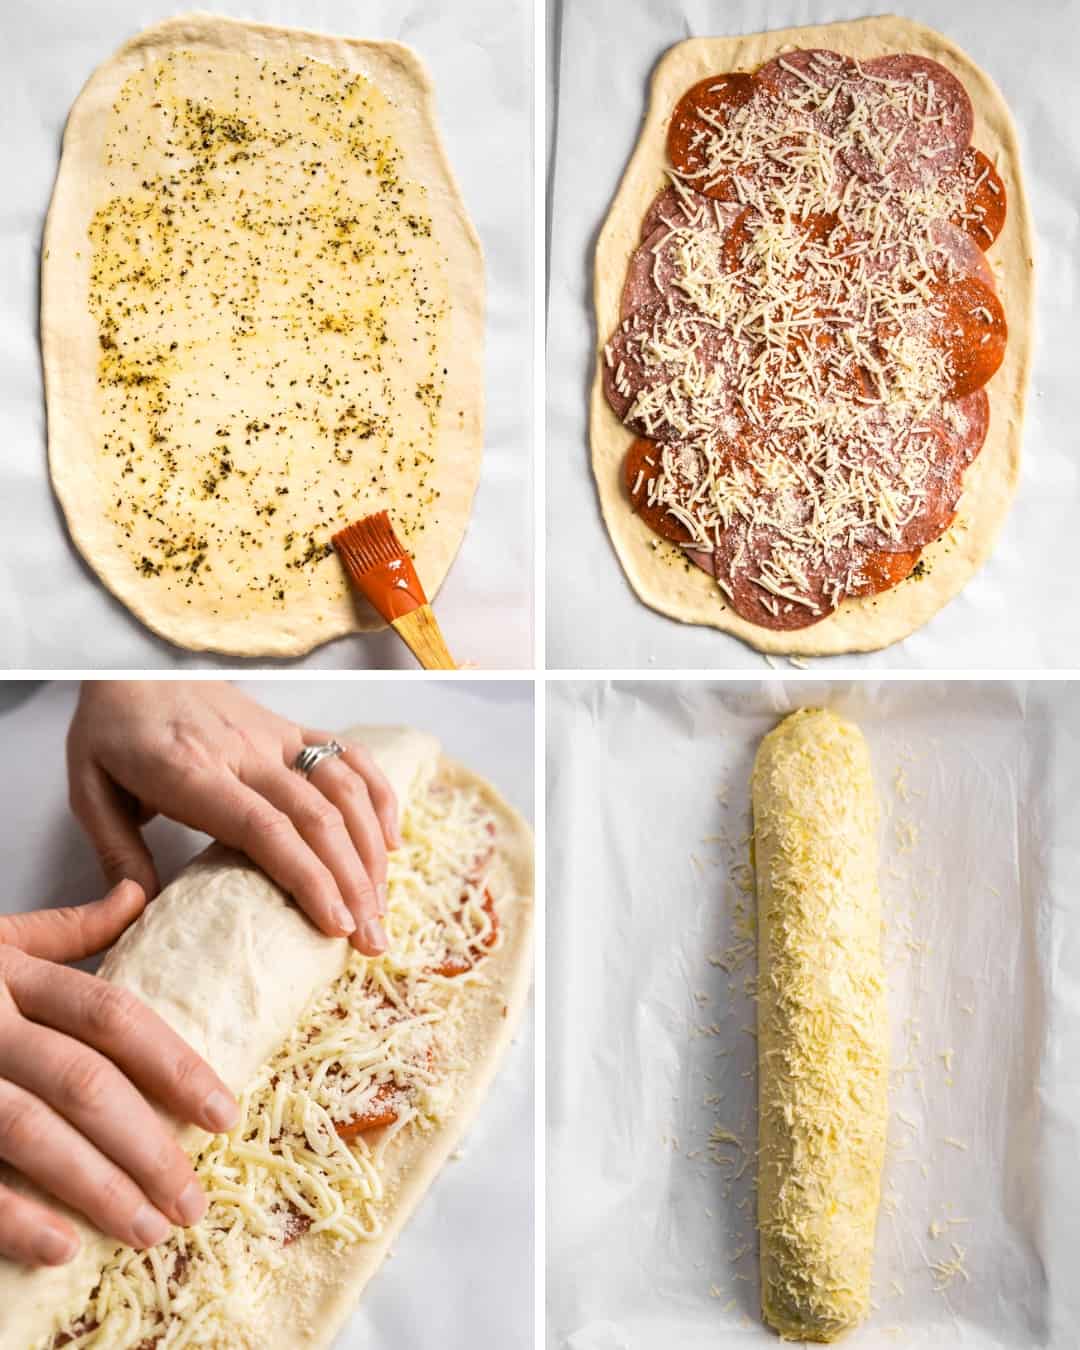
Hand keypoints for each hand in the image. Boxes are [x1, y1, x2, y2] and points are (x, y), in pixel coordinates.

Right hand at [0, 881, 238, 1265]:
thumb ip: (66, 930)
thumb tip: (140, 894)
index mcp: (10, 974)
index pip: (113, 1016)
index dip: (176, 1065)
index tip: (225, 1115)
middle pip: (85, 1082)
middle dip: (149, 1146)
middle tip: (194, 1201)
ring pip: (33, 1132)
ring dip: (99, 1189)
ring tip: (150, 1231)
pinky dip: (14, 1218)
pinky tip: (63, 1248)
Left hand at [67, 682, 399, 954]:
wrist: (135, 666)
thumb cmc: (112, 731)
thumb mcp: (89, 791)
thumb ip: (116, 851)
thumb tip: (141, 908)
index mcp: (192, 773)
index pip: (265, 828)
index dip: (309, 878)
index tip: (337, 924)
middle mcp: (245, 753)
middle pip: (318, 818)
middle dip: (355, 882)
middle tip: (373, 941)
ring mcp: (276, 737)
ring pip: (344, 789)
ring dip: (373, 850)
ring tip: (383, 907)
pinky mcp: (293, 728)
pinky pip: (350, 755)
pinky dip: (379, 797)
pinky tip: (392, 842)